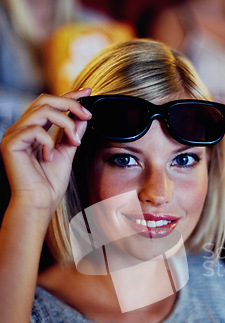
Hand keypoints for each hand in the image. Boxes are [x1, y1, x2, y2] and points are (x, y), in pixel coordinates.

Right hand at [0, 88, 91, 221]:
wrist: (39, 204)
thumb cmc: (49, 185)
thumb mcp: (67, 154)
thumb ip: (72, 134)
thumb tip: (82, 116)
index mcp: (32, 130)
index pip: (50, 104)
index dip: (69, 95)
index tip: (88, 92)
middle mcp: (21, 129)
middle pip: (45, 100)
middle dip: (70, 103)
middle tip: (88, 114)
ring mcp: (14, 135)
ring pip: (42, 110)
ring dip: (65, 123)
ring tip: (74, 141)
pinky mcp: (10, 144)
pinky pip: (34, 130)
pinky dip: (49, 142)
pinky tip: (51, 157)